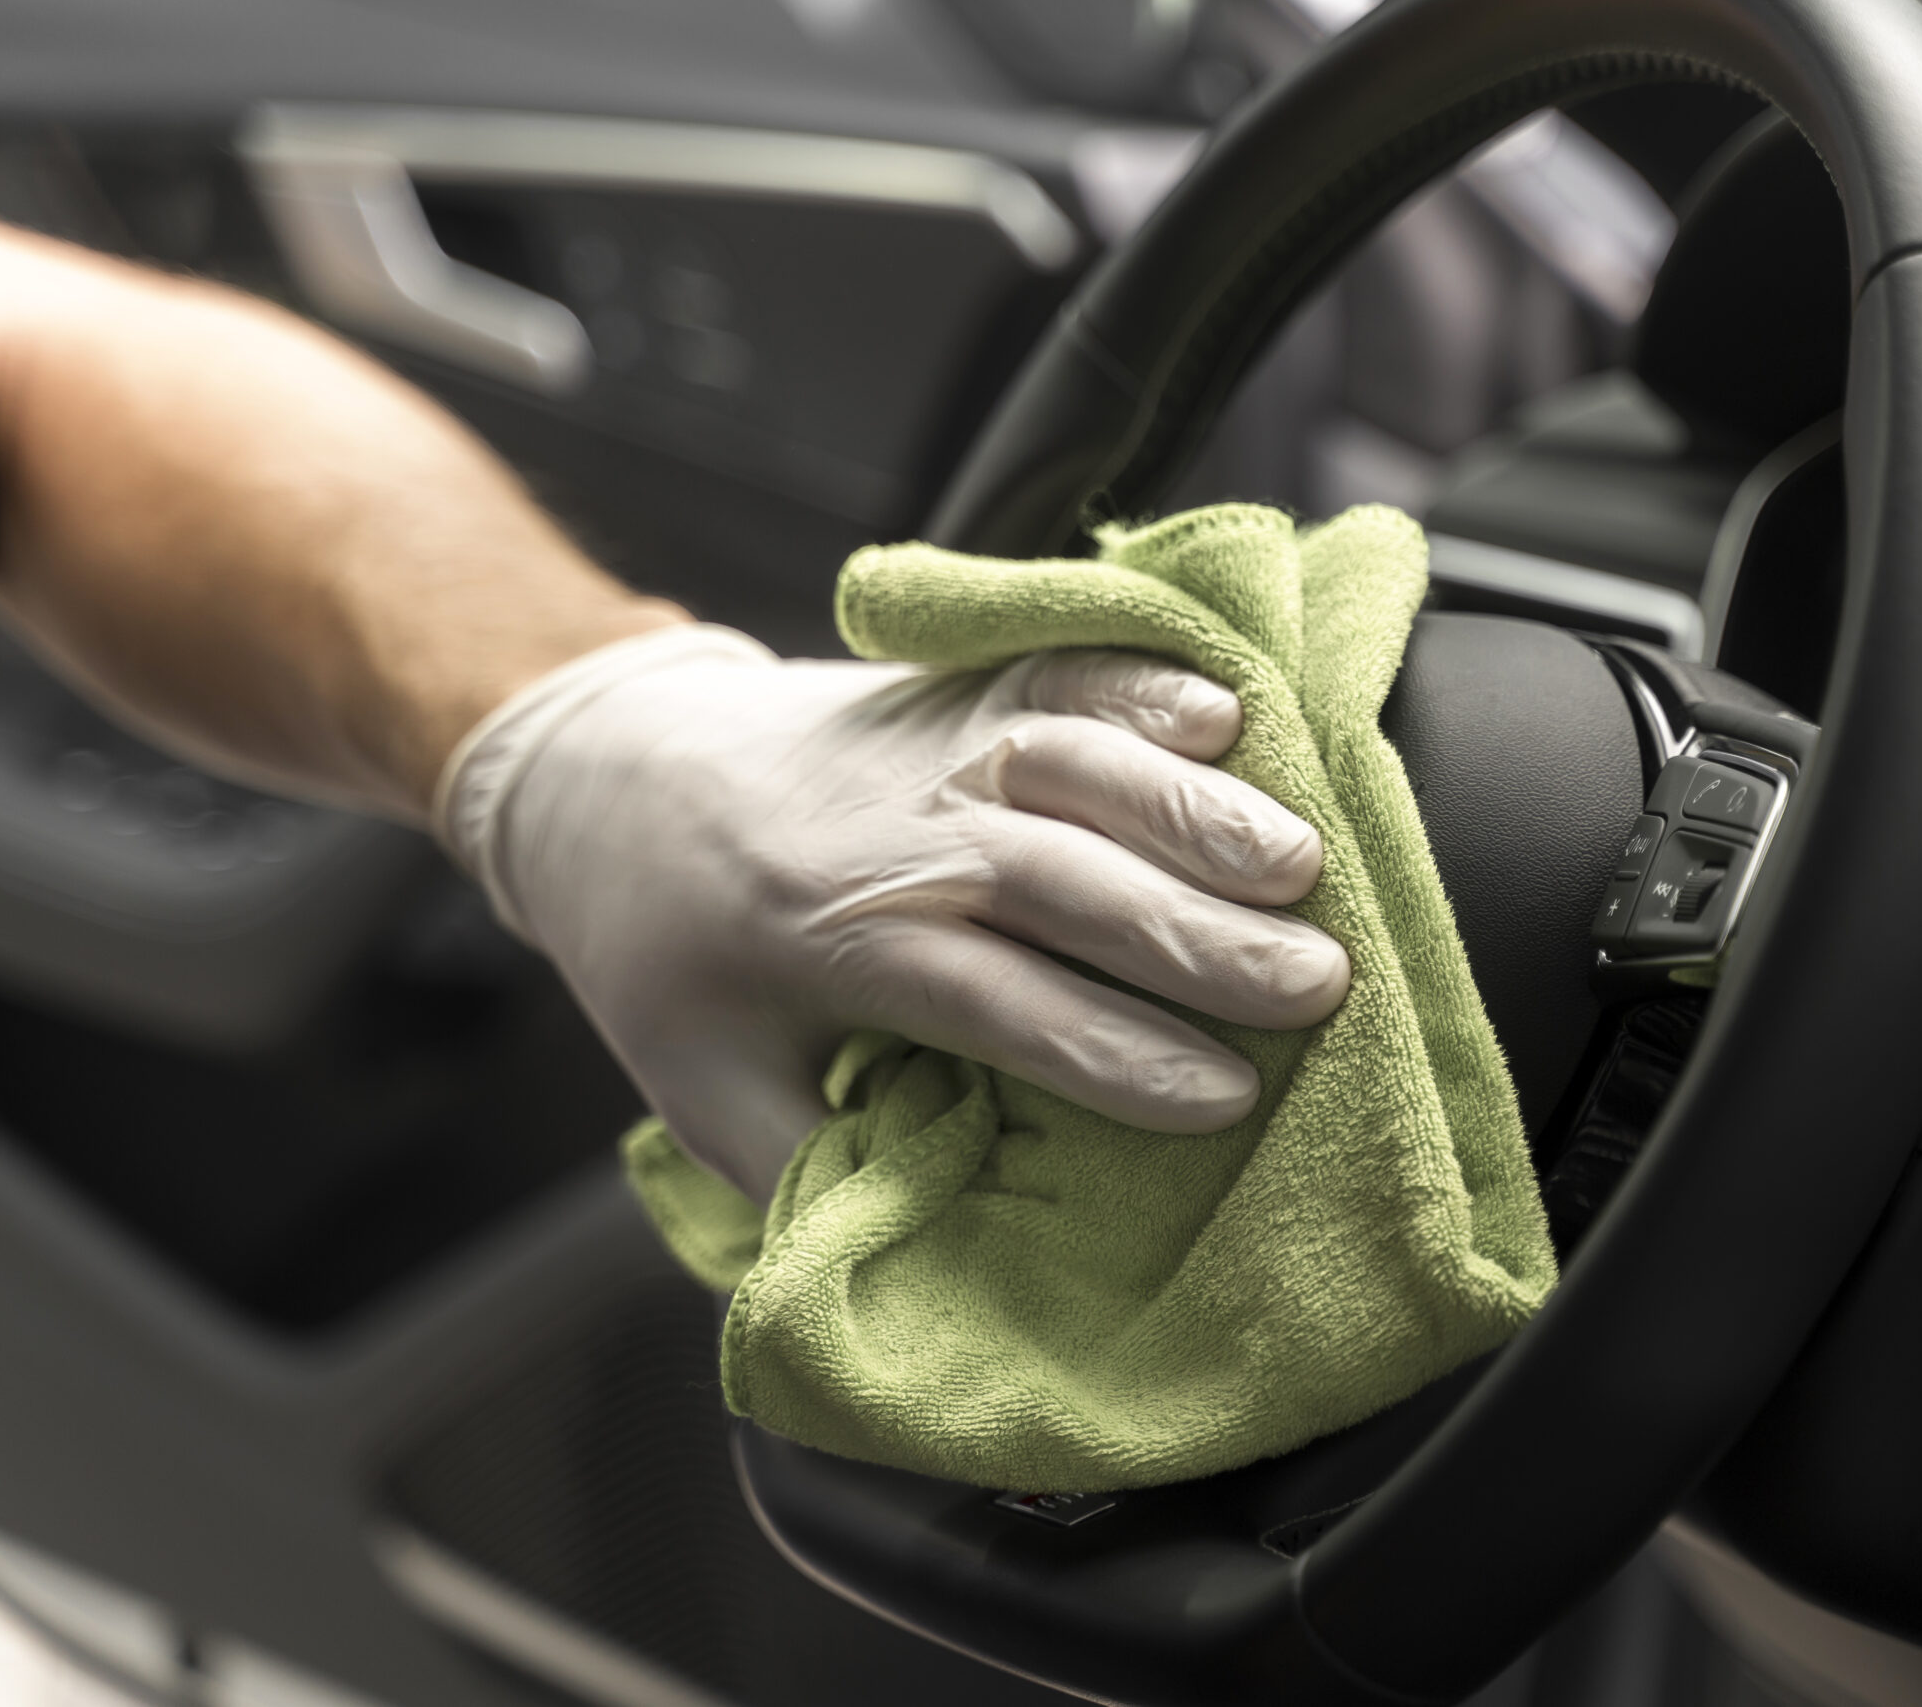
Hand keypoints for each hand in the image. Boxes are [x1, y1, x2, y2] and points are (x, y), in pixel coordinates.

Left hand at [440, 624, 1351, 1201]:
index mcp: (833, 944)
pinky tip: (1227, 712)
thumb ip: (806, 1174)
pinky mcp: (955, 690)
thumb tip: (920, 1249)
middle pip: (1061, 879)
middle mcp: (890, 835)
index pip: (997, 1004)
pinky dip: (1141, 682)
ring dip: (1194, 808)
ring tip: (1306, 860)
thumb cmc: (665, 949)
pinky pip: (1057, 673)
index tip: (1223, 1101)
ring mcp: (928, 747)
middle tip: (1320, 985)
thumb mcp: (701, 1089)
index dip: (1113, 1054)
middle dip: (1197, 936)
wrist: (602, 772)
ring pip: (1074, 764)